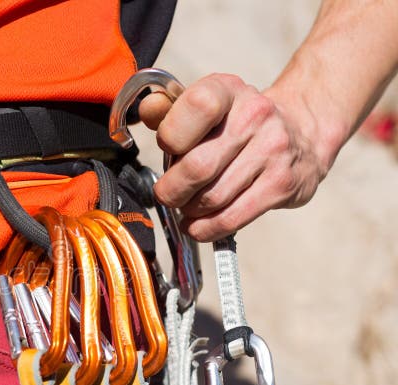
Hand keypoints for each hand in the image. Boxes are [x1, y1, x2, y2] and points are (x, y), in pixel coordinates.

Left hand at [138, 73, 330, 241]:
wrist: (302, 130)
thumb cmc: (236, 122)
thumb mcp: (203, 106)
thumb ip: (168, 110)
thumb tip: (148, 109)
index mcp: (228, 90)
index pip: (197, 106)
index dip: (172, 135)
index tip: (168, 148)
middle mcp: (255, 115)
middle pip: (198, 167)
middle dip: (172, 190)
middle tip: (168, 194)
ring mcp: (273, 150)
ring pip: (212, 198)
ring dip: (189, 210)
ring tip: (187, 206)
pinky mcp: (283, 184)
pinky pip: (232, 218)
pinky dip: (206, 228)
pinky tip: (198, 225)